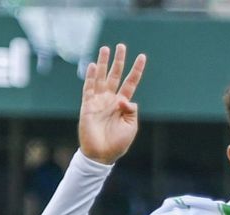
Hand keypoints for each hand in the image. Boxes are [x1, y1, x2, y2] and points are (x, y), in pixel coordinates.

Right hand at [79, 44, 145, 164]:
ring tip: (105, 48)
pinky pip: (89, 88)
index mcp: (123, 105)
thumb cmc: (118, 143)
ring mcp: (99, 101)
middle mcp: (111, 99)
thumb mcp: (131, 126)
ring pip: (101, 77)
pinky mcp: (88, 105)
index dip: (136, 70)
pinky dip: (90, 77)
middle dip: (118, 61)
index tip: (142, 57)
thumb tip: (125, 98)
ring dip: (103, 63)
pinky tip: (92, 66)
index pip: (131, 83)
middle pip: (115, 75)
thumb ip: (131, 111)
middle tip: (121, 46)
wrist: (102, 154)